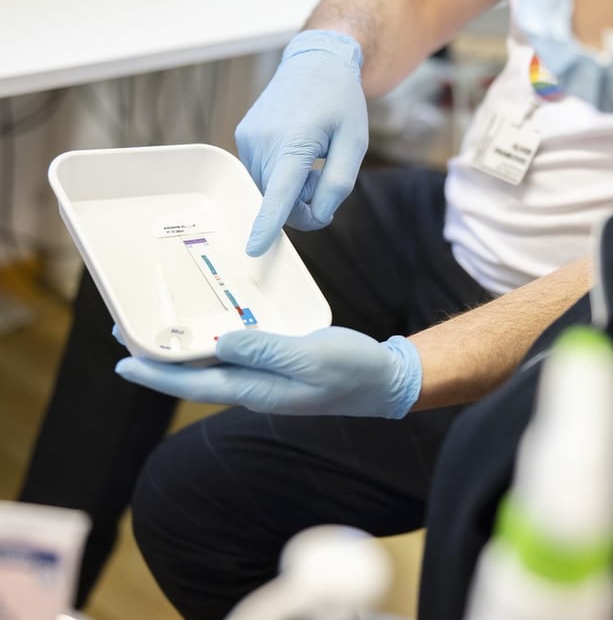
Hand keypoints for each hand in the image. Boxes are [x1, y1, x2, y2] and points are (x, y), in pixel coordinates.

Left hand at [114, 327, 421, 418]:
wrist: (385, 380)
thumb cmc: (353, 370)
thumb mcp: (312, 357)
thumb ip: (267, 351)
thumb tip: (222, 344)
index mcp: (258, 390)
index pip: (196, 385)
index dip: (157, 374)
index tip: (123, 361)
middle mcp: (255, 387)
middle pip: (196, 376)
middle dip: (160, 359)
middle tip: (128, 333)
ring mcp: (267, 378)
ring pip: (214, 365)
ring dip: (183, 350)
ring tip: (158, 330)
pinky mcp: (279, 365)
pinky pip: (237, 354)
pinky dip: (215, 341)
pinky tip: (212, 327)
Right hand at [237, 30, 367, 256]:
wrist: (316, 63)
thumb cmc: (340, 103)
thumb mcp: (354, 144)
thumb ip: (338, 184)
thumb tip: (318, 215)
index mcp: (294, 142)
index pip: (279, 193)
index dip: (267, 224)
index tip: (254, 248)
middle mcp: (263, 141)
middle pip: (278, 200)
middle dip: (304, 204)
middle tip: (324, 180)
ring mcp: (248, 139)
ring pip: (268, 190)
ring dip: (292, 190)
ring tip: (312, 160)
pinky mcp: (243, 137)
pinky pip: (261, 175)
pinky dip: (280, 177)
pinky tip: (297, 153)